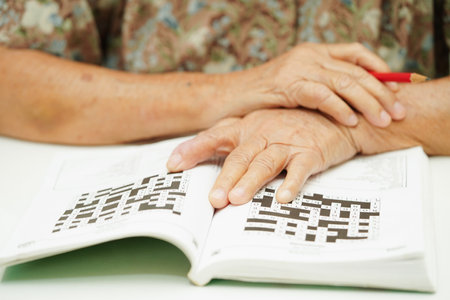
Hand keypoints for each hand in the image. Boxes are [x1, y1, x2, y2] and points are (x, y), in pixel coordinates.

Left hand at [167, 109, 359, 207]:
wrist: (334, 116)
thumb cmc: (291, 124)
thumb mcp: (259, 126)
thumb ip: (232, 139)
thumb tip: (199, 158)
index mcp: (248, 127)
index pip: (216, 136)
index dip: (194, 148)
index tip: (173, 164)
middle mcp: (264, 132)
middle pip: (239, 156)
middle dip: (225, 177)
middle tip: (213, 199)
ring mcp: (287, 142)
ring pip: (265, 162)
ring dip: (250, 182)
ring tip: (237, 200)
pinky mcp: (311, 152)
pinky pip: (300, 169)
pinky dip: (292, 183)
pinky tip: (282, 197)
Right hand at [250, 42, 405, 126]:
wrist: (228, 96)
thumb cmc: (263, 96)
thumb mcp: (297, 85)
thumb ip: (321, 86)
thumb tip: (352, 100)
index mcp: (314, 52)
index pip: (356, 54)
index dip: (381, 70)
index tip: (397, 88)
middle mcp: (309, 55)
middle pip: (356, 70)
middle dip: (382, 92)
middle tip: (398, 111)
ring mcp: (298, 68)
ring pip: (344, 82)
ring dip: (367, 102)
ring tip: (383, 120)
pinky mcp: (287, 84)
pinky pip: (321, 95)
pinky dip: (339, 108)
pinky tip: (351, 121)